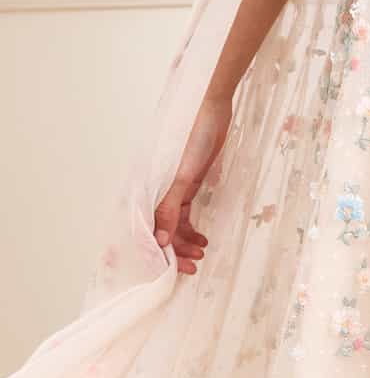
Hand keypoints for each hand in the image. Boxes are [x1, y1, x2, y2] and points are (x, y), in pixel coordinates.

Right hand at [152, 91, 232, 275]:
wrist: (213, 108)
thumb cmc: (196, 137)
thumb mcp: (184, 176)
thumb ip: (170, 208)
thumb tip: (161, 242)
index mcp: (149, 189)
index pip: (148, 229)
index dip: (160, 253)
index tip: (176, 269)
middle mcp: (156, 191)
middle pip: (161, 230)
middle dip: (176, 251)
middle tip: (194, 266)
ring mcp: (172, 188)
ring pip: (173, 224)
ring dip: (185, 241)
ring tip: (202, 252)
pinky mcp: (187, 183)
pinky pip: (183, 213)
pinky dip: (191, 228)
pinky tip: (203, 238)